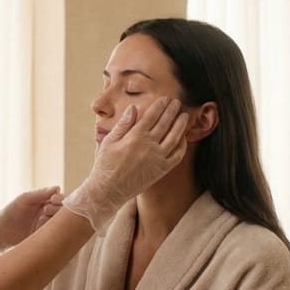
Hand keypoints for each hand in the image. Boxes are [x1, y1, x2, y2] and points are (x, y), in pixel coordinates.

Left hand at [0, 186, 63, 257]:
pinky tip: (41, 228)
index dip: (60, 199)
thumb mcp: (25, 199)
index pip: (61, 199)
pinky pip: (54, 234)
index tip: (52, 199)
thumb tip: (58, 188)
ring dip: (55, 220)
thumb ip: (41, 193)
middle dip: (58, 209)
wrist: (0, 231)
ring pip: (61, 223)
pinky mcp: (45, 237)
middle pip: (64, 211)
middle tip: (45, 210)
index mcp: (46, 202)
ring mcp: (48, 226)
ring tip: (41, 218)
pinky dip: (51, 231)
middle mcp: (50, 213)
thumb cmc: (11, 211)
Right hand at [63, 97, 188, 233]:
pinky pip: (177, 155)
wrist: (108, 191)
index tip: (165, 98)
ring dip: (180, 125)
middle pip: (165, 123)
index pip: (152, 116)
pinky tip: (183, 138)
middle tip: (177, 102)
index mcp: (135, 136)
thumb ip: (123, 124)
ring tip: (184, 116)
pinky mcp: (162, 170)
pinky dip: (182, 145)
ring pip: (174, 137)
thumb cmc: (105, 165)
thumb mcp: (109, 141)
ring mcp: (157, 158)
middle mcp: (149, 146)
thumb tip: (134, 107)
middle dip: (172, 111)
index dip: (160, 105)